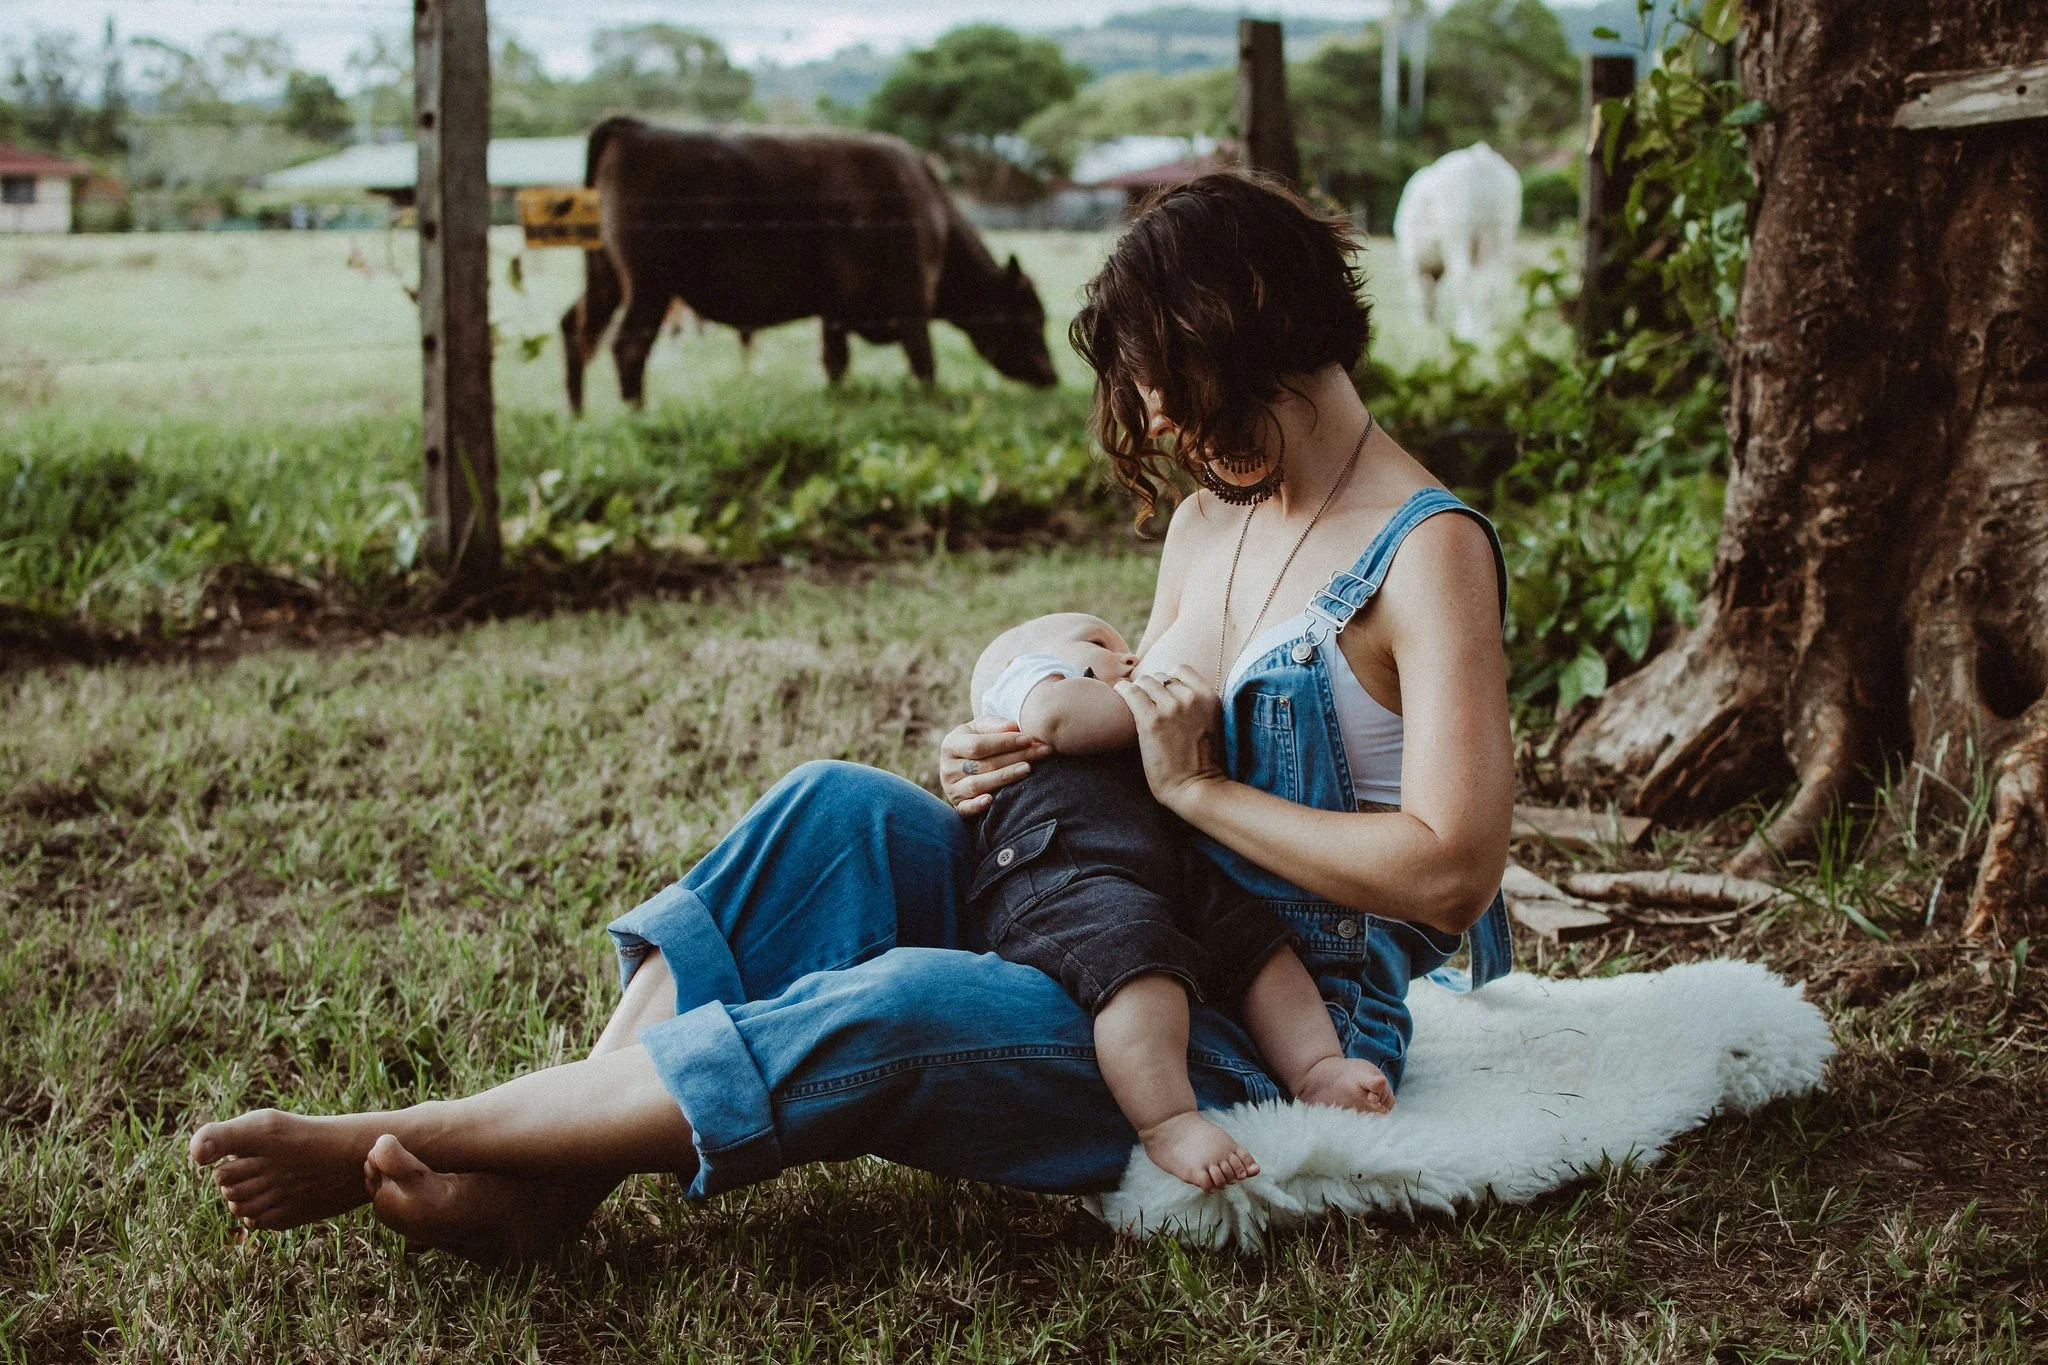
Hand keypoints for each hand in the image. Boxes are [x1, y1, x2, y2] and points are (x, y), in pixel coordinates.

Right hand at [938, 716, 1049, 815]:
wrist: (965, 764)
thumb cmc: (979, 742)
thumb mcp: (982, 728)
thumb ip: (996, 725)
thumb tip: (1013, 727)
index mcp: (951, 744)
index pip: (978, 745)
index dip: (1004, 742)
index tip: (1028, 739)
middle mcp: (947, 767)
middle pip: (982, 764)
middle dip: (1014, 757)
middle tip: (1040, 752)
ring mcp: (951, 788)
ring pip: (977, 784)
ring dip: (1004, 777)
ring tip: (1028, 769)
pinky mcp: (958, 805)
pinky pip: (966, 808)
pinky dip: (977, 805)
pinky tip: (991, 800)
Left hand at [1114, 664, 1225, 815]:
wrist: (1195, 787)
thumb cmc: (1201, 761)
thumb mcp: (1210, 722)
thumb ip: (1196, 703)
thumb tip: (1169, 685)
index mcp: (1208, 696)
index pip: (1181, 670)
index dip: (1167, 678)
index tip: (1160, 691)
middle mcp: (1191, 698)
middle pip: (1160, 676)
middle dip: (1151, 688)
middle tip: (1144, 702)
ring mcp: (1171, 708)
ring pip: (1145, 682)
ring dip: (1137, 690)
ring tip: (1132, 701)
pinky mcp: (1151, 721)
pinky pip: (1131, 692)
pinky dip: (1122, 690)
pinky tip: (1117, 693)